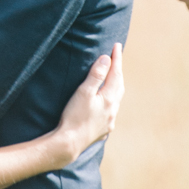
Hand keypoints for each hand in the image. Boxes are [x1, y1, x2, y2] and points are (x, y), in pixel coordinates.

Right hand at [57, 44, 123, 158]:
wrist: (69, 143)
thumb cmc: (74, 116)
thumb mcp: (83, 92)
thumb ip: (96, 75)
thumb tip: (106, 59)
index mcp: (109, 99)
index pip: (115, 73)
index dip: (117, 59)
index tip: (117, 45)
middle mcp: (113, 110)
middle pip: (119, 86)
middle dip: (118, 71)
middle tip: (116, 59)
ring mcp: (109, 121)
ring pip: (117, 100)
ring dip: (116, 87)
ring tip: (113, 79)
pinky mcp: (103, 130)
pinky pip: (111, 112)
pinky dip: (111, 102)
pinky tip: (106, 105)